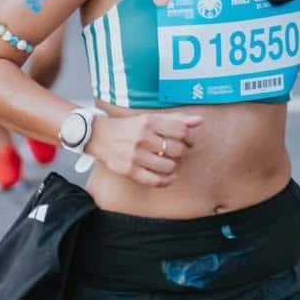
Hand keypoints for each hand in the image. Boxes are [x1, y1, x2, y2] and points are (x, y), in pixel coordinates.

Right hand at [85, 112, 202, 186]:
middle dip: (182, 151)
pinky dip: (166, 181)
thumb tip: (199, 121)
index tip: (189, 141)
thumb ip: (176, 119)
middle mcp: (143, 137)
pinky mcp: (130, 170)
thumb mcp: (151, 118)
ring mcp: (136, 155)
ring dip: (173, 166)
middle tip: (178, 151)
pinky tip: (169, 176)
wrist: (100, 136)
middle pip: (177, 149)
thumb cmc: (130, 127)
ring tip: (170, 162)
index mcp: (149, 122)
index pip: (181, 130)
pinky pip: (155, 180)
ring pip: (168, 166)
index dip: (190, 137)